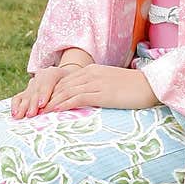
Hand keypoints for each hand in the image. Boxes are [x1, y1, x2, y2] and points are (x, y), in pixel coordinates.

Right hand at [11, 64, 76, 118]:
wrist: (67, 77)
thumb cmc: (73, 85)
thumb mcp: (75, 85)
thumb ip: (71, 92)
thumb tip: (67, 105)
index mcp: (54, 72)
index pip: (48, 81)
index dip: (44, 93)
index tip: (42, 104)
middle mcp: (40, 76)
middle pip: (36, 90)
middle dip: (33, 103)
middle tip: (32, 114)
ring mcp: (32, 84)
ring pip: (26, 94)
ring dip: (23, 106)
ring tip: (20, 116)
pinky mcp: (26, 91)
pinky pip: (18, 97)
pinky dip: (15, 105)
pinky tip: (15, 114)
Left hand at [39, 64, 157, 113]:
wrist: (152, 86)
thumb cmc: (135, 88)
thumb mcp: (113, 84)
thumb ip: (99, 87)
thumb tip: (89, 98)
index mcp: (94, 70)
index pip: (67, 80)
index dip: (52, 91)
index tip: (40, 101)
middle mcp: (92, 74)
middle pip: (63, 85)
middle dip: (46, 97)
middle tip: (33, 108)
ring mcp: (96, 83)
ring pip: (66, 91)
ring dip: (50, 102)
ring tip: (38, 112)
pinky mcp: (102, 93)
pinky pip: (77, 98)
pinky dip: (63, 104)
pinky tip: (54, 111)